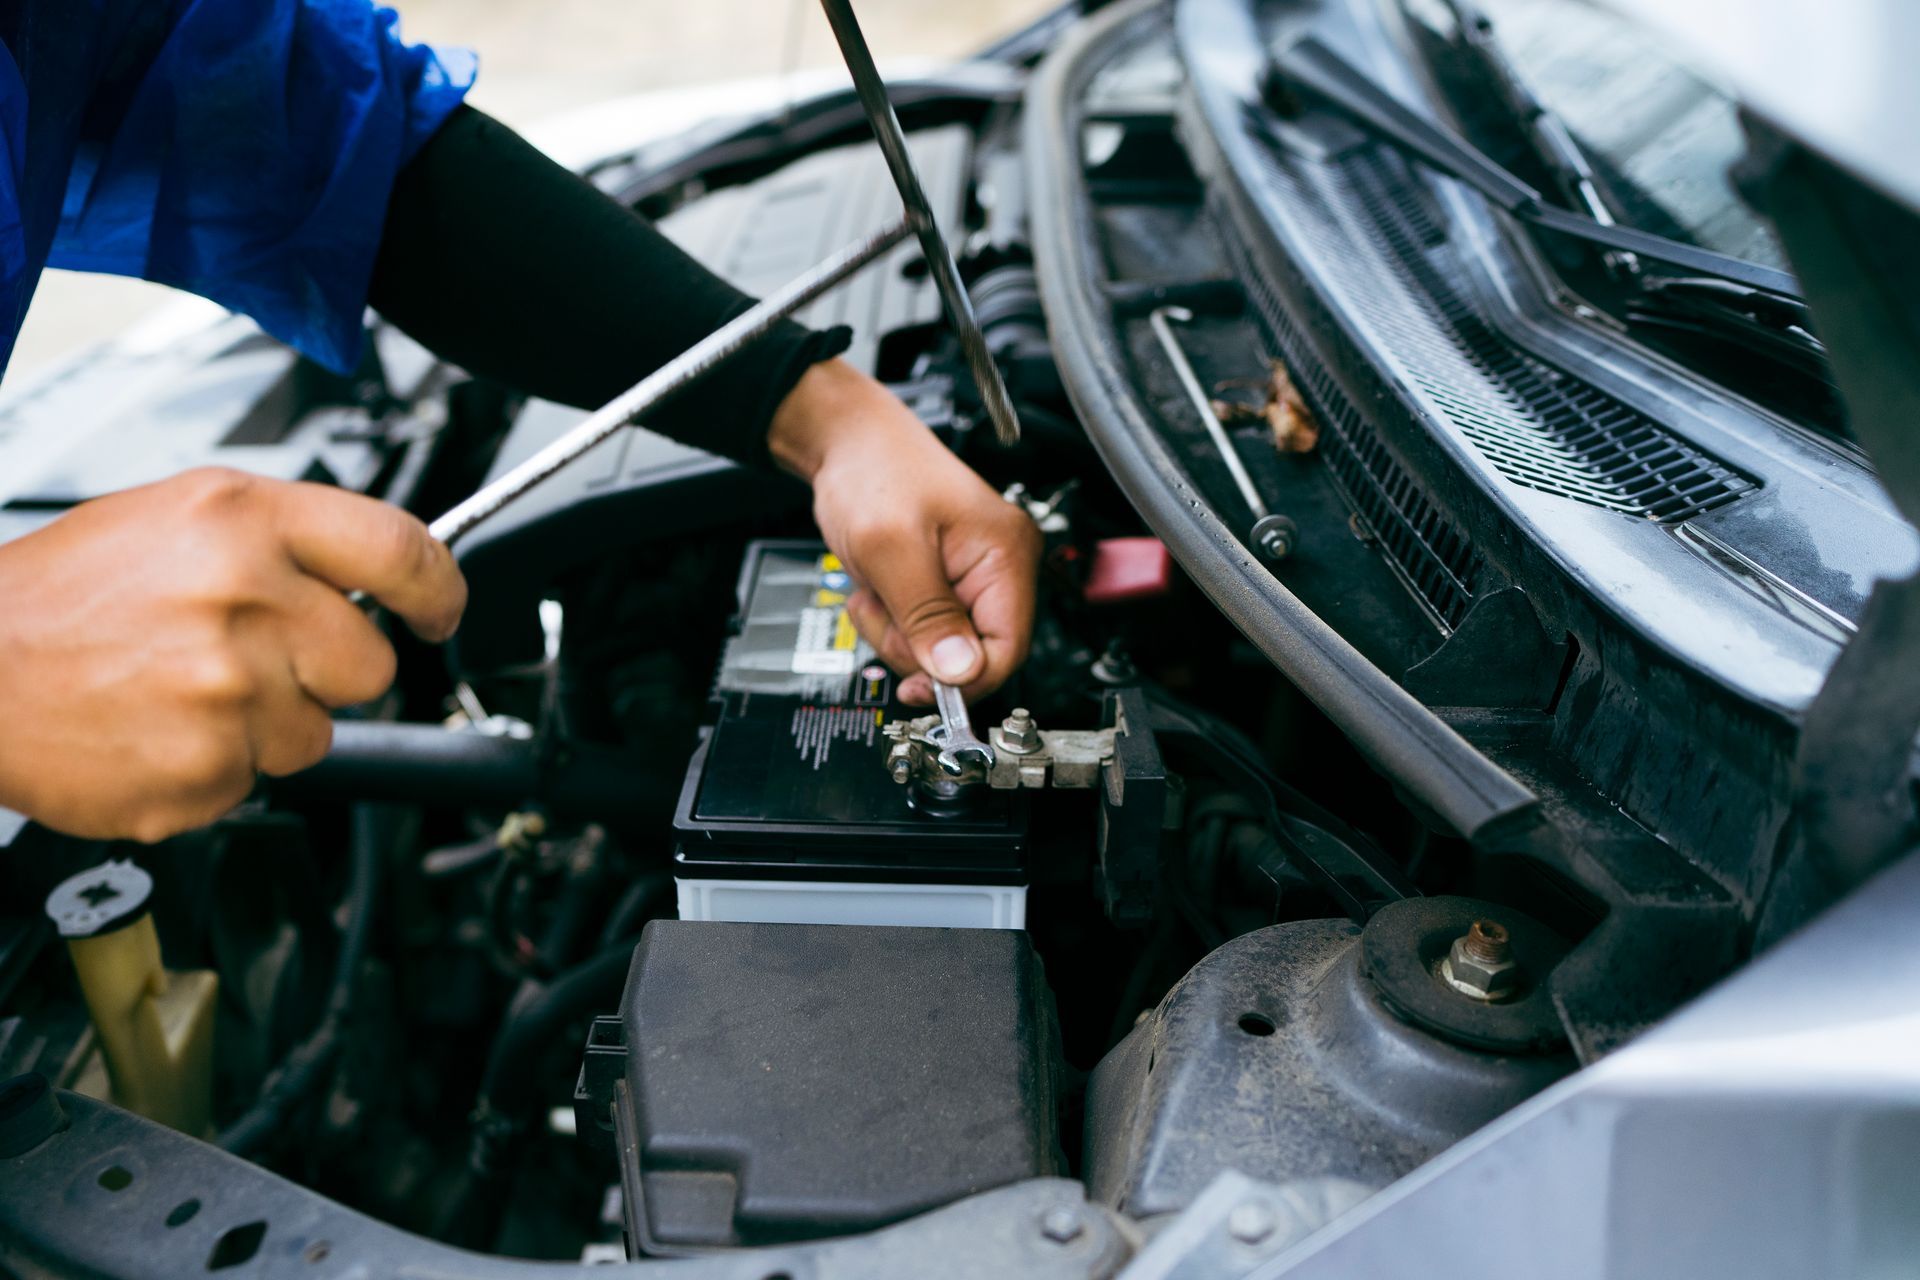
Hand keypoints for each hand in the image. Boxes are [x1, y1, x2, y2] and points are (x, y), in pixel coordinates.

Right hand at [0, 468, 464, 841]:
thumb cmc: (62, 594)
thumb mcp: (180, 519)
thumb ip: (285, 542)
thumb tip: (377, 577)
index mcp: (243, 522)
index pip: (402, 551)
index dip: (440, 590)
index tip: (440, 612)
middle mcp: (246, 600)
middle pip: (371, 664)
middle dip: (327, 672)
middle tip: (253, 659)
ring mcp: (228, 692)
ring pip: (315, 734)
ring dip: (265, 724)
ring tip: (182, 691)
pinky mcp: (205, 770)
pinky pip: (256, 782)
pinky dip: (215, 768)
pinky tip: (156, 730)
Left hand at [770, 359, 1040, 704]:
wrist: (847, 442)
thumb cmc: (872, 471)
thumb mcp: (890, 548)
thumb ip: (926, 613)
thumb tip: (959, 673)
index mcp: (1006, 554)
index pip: (1008, 649)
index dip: (963, 679)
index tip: (917, 685)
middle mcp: (1001, 566)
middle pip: (973, 655)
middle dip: (917, 646)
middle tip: (883, 609)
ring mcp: (975, 575)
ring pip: (944, 649)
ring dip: (899, 633)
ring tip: (878, 590)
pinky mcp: (949, 582)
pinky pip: (926, 632)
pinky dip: (895, 621)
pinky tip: (882, 587)